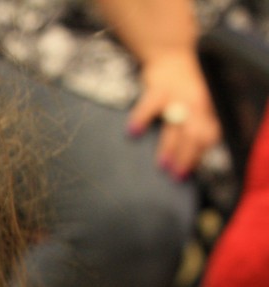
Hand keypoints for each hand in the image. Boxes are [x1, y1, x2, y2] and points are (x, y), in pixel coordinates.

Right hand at [127, 49, 220, 177]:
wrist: (172, 53)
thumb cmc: (183, 84)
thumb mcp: (198, 102)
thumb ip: (196, 124)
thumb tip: (191, 153)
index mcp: (209, 107)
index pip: (210, 135)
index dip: (201, 154)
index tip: (189, 172)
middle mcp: (197, 102)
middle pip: (195, 135)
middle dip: (187, 157)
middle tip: (177, 175)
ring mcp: (178, 96)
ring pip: (177, 126)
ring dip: (170, 147)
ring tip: (162, 165)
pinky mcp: (159, 88)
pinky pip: (150, 107)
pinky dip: (141, 120)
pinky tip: (133, 132)